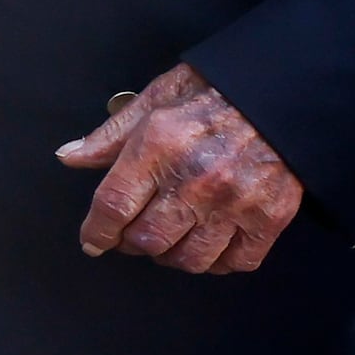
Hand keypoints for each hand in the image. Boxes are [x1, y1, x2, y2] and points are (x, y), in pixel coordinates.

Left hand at [57, 63, 301, 273]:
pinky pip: (234, 263)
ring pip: (189, 259)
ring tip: (173, 237)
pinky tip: (210, 242)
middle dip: (133, 243)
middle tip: (136, 232)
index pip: (113, 206)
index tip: (94, 240)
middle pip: (147, 240)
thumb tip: (70, 156)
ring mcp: (235, 203)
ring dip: (173, 255)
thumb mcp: (157, 99)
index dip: (96, 231)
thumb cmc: (215, 92)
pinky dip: (218, 261)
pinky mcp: (269, 218)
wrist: (285, 92)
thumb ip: (111, 134)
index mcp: (160, 147)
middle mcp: (195, 180)